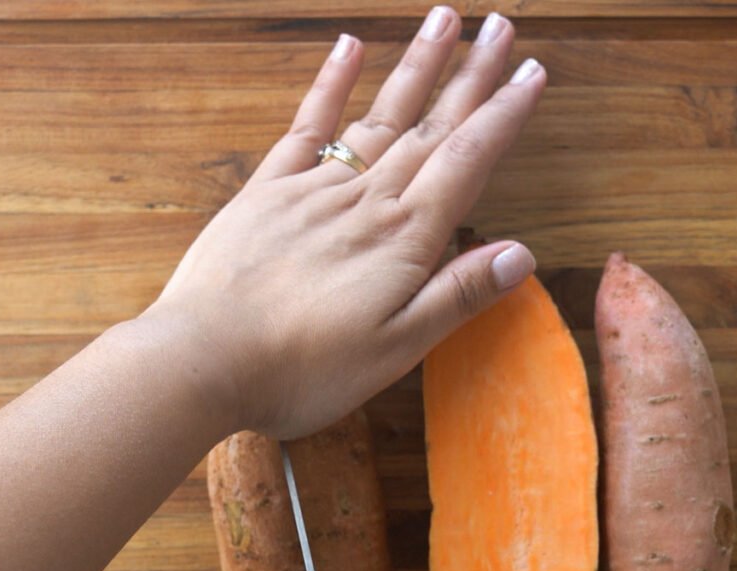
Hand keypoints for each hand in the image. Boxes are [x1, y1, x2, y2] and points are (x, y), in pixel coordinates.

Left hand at [142, 7, 544, 437]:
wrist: (203, 360)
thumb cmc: (304, 369)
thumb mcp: (394, 350)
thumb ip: (455, 296)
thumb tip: (519, 253)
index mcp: (403, 239)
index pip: (466, 162)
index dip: (503, 116)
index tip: (533, 73)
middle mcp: (364, 201)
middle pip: (428, 128)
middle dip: (470, 76)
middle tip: (500, 26)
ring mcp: (312, 189)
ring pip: (376, 116)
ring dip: (414, 66)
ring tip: (444, 17)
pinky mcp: (266, 192)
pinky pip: (306, 127)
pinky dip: (329, 85)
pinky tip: (349, 47)